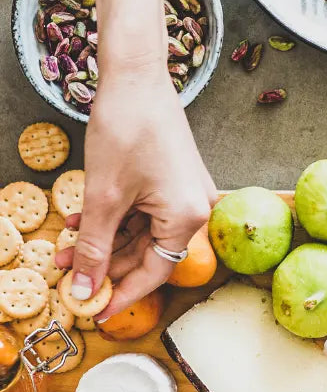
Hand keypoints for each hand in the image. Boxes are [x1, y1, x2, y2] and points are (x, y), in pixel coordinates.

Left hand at [56, 65, 214, 319]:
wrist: (137, 78)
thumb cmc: (128, 129)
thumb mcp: (104, 196)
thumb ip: (96, 247)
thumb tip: (85, 288)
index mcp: (188, 217)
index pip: (156, 271)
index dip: (123, 294)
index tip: (96, 312)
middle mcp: (194, 210)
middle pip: (148, 254)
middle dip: (106, 265)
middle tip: (70, 277)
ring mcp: (185, 195)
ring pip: (141, 234)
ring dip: (104, 242)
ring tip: (67, 249)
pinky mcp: (173, 182)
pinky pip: (143, 213)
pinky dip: (114, 220)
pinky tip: (82, 222)